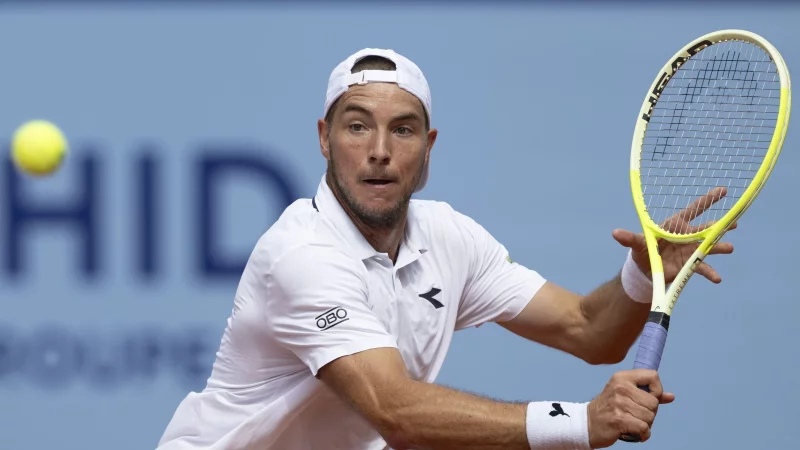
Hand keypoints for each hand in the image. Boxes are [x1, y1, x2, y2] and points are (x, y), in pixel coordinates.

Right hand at [587, 369, 674, 447]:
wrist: (587, 423)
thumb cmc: (608, 408)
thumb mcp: (625, 393)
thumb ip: (648, 393)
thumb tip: (671, 396)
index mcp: (622, 377)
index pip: (653, 376)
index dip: (656, 390)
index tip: (647, 398)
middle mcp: (620, 387)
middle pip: (654, 402)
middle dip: (649, 413)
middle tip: (635, 415)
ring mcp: (619, 403)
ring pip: (650, 416)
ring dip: (645, 424)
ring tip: (632, 423)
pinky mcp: (618, 419)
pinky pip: (644, 428)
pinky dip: (643, 434)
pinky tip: (635, 433)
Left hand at [612, 187, 735, 283]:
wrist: (647, 270)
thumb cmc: (644, 251)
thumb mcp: (636, 244)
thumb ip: (629, 238)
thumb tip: (615, 233)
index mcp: (676, 225)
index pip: (694, 209)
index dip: (708, 200)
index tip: (723, 190)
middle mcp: (688, 236)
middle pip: (707, 228)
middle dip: (721, 226)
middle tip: (734, 223)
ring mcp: (691, 250)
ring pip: (709, 247)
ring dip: (719, 247)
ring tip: (729, 248)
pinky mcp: (691, 265)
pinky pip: (703, 268)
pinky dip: (710, 272)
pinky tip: (717, 279)